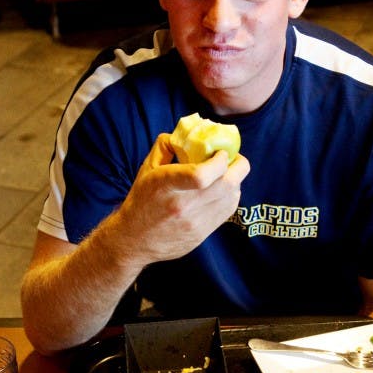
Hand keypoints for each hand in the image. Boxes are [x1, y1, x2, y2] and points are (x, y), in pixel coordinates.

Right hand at [114, 133, 249, 264]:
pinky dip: (231, 195)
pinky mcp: (202, 234)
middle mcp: (182, 206)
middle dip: (237, 165)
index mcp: (166, 185)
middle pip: (227, 184)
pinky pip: (229, 210)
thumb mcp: (147, 168)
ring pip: (232, 196)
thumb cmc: (141, 199)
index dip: (220, 160)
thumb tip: (187, 133)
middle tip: (230, 158)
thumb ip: (165, 145)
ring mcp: (195, 223)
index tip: (219, 153)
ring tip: (224, 174)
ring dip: (235, 180)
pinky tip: (221, 190)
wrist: (134, 240)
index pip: (201, 175)